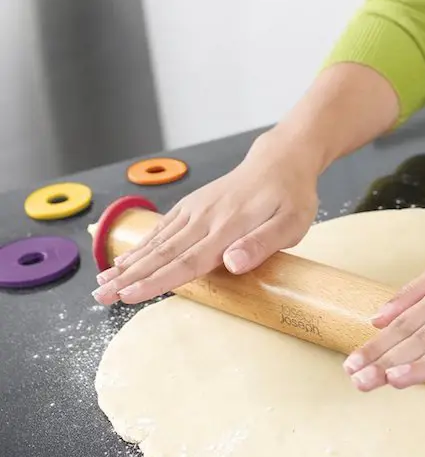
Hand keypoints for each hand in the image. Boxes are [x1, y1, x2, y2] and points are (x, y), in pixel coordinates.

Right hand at [92, 131, 318, 304]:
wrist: (280, 159)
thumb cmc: (291, 196)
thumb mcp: (291, 223)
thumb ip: (262, 244)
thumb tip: (232, 264)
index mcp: (228, 227)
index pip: (188, 261)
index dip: (158, 280)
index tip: (131, 296)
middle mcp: (205, 218)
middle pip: (163, 253)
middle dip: (130, 277)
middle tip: (100, 296)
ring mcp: (196, 210)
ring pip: (157, 242)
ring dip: (127, 263)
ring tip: (101, 283)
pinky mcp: (193, 206)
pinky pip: (162, 228)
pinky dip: (141, 245)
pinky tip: (124, 259)